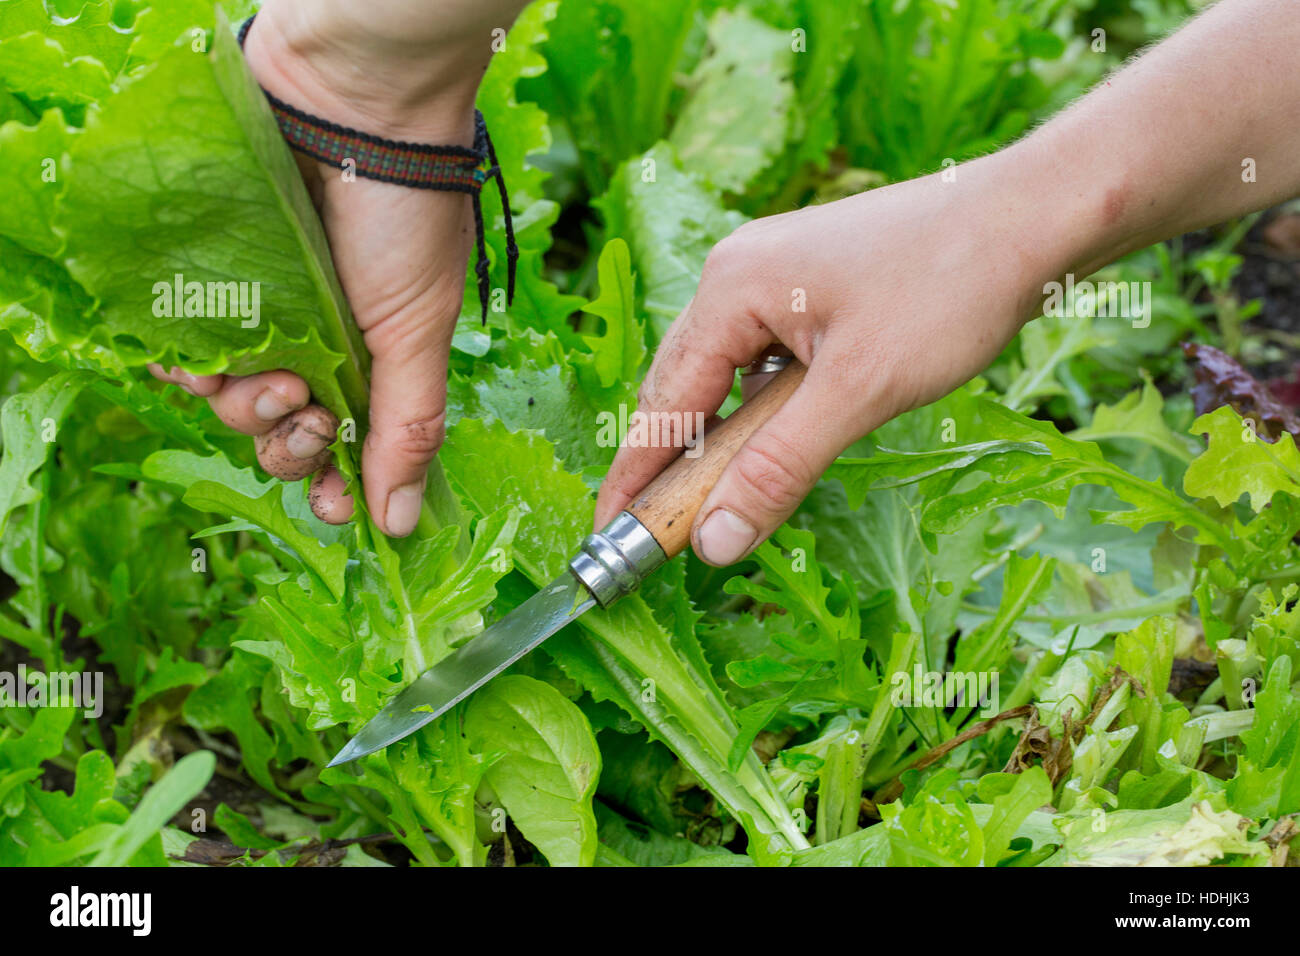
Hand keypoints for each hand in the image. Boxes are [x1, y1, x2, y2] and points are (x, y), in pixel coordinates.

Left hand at [151, 0, 524, 535]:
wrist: (354, 110)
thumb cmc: (404, 220)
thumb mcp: (420, 334)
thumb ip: (409, 429)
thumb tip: (403, 525)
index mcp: (373, 366)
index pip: (345, 451)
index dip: (333, 487)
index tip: (333, 507)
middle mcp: (318, 347)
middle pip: (283, 437)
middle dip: (290, 441)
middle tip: (303, 405)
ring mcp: (264, 315)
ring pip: (232, 403)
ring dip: (245, 404)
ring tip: (268, 370)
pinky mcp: (216, 281)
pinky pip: (184, 347)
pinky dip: (187, 364)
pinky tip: (200, 360)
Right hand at [594, 151, 1066, 564]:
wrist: (1031, 217)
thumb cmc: (948, 290)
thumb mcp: (859, 393)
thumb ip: (778, 469)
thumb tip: (713, 543)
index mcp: (730, 288)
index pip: (661, 402)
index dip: (634, 477)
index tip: (606, 536)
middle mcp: (735, 275)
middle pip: (681, 388)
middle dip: (672, 463)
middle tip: (662, 537)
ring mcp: (771, 274)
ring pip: (723, 377)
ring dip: (721, 439)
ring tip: (715, 501)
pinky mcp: (807, 287)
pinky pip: (760, 361)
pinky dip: (759, 411)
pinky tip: (777, 441)